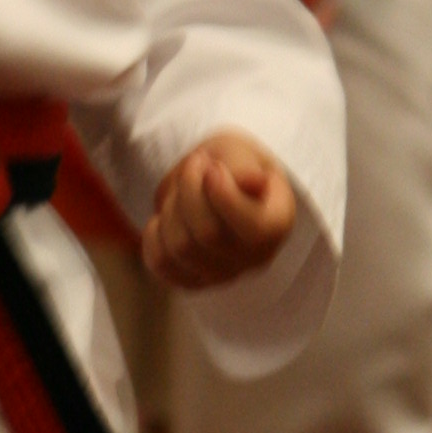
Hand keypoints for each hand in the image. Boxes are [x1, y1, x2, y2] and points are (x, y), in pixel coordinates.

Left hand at [144, 132, 298, 288]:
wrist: (215, 182)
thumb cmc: (232, 164)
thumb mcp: (241, 152)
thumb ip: (242, 166)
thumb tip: (250, 182)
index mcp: (277, 225)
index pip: (252, 227)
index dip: (221, 193)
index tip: (211, 165)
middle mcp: (256, 258)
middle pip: (209, 235)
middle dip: (190, 190)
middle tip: (193, 163)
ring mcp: (224, 275)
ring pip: (180, 249)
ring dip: (170, 209)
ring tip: (180, 188)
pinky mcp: (193, 281)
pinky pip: (161, 264)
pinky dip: (153, 235)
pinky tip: (165, 216)